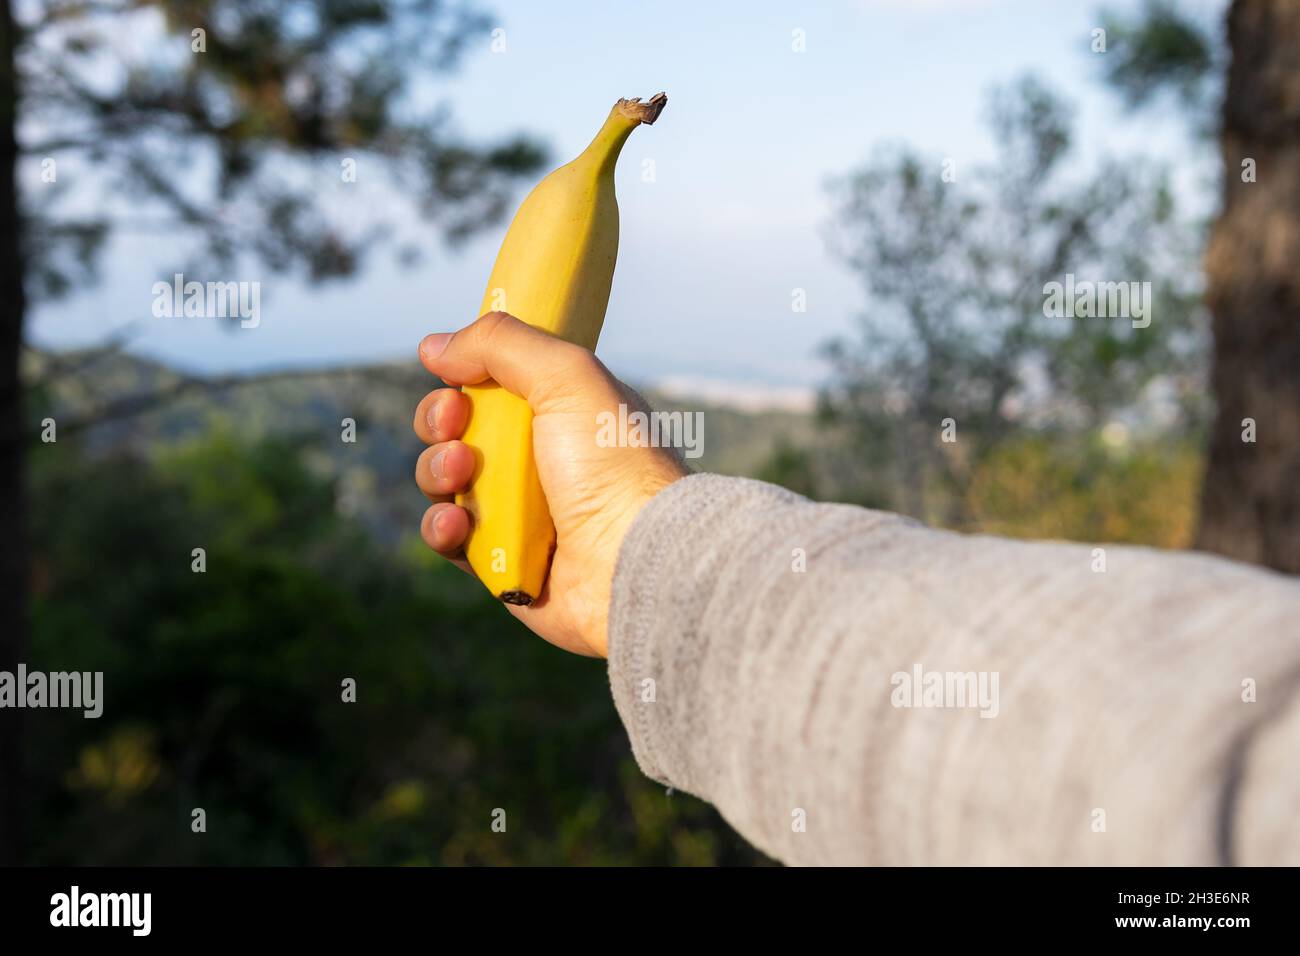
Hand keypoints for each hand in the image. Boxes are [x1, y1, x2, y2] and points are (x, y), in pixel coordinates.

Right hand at [413, 312, 687, 657]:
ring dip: (437, 471)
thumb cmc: (613, 464)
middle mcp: (541, 460)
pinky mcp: (503, 562)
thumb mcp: (566, 376)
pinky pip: (450, 540)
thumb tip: (435, 346)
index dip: (465, 379)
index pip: (495, 386)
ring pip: (446, 483)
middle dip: (440, 421)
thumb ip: (501, 345)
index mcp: (563, 413)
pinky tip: (457, 522)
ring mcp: (520, 513)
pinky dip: (442, 527)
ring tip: (461, 473)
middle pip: (458, 430)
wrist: (634, 560)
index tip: (456, 379)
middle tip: (454, 425)